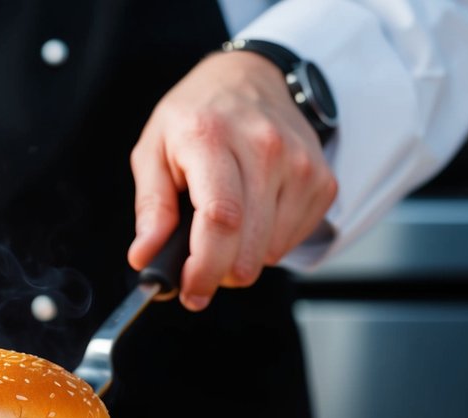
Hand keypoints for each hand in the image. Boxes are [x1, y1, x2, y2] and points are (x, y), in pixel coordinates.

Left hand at [128, 51, 336, 310]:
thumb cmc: (197, 116)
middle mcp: (263, 148)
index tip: (189, 291)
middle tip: (199, 270)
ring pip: (272, 250)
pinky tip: (253, 217)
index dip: (205, 267)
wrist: (252, 77)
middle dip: (219, 274)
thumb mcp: (153, 150)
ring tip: (225, 231)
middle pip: (248, 245)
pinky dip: (269, 244)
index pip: (220, 218)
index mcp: (211, 138)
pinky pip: (294, 240)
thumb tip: (145, 257)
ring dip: (243, 258)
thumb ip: (150, 207)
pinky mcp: (322, 179)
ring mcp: (299, 164)